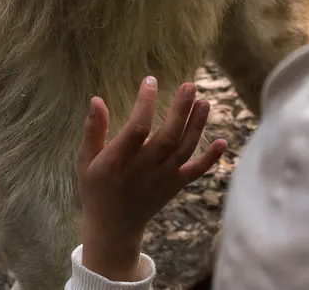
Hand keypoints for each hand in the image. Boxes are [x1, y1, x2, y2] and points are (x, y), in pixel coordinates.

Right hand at [78, 77, 226, 281]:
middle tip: (189, 85)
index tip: (150, 81)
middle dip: (180, 111)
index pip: (136, 129)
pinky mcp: (175, 186)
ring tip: (205, 101)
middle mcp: (143, 169)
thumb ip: (93, 130)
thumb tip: (96, 99)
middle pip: (167, 138)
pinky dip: (210, 159)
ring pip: (184, 150)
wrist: (114, 227)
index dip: (145, 104)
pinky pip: (195, 172)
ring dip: (197, 126)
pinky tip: (222, 141)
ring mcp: (162, 178)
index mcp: (118, 161)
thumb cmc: (97, 187)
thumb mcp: (86, 160)